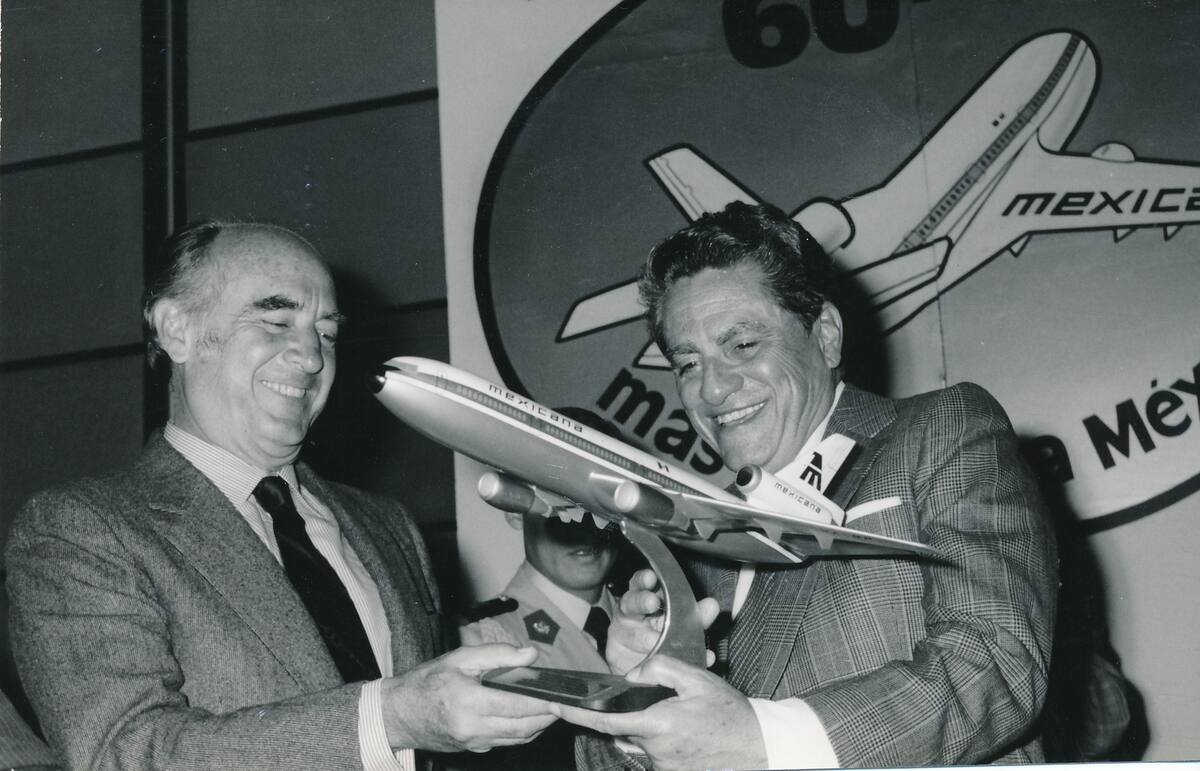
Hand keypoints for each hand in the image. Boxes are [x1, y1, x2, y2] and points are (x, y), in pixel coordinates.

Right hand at [381, 644, 556, 752]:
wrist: (399, 714)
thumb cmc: (427, 682)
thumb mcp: (459, 658)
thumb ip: (497, 654)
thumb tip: (529, 655)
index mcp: (468, 701)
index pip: (517, 705)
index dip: (544, 702)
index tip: (562, 695)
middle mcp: (472, 727)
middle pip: (523, 727)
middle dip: (548, 717)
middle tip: (565, 703)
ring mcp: (474, 742)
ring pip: (518, 738)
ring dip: (539, 726)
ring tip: (552, 709)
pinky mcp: (474, 749)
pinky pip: (506, 742)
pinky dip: (523, 731)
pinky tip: (531, 717)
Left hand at [552, 655, 766, 770]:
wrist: (758, 748)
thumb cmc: (729, 714)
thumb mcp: (698, 679)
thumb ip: (660, 668)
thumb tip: (632, 673)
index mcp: (659, 724)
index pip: (606, 721)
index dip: (577, 713)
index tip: (555, 705)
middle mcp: (655, 750)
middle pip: (626, 727)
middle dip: (632, 713)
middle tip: (665, 703)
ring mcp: (663, 766)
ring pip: (641, 740)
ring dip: (652, 726)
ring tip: (685, 718)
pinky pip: (655, 752)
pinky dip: (664, 739)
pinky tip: (688, 732)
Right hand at [606, 569, 719, 674]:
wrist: (642, 663)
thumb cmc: (660, 632)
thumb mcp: (678, 621)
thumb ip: (694, 614)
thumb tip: (712, 605)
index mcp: (643, 598)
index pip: (639, 583)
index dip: (643, 579)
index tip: (651, 577)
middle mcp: (630, 614)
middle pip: (631, 602)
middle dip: (642, 600)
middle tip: (653, 601)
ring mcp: (622, 635)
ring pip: (630, 633)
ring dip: (646, 637)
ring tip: (657, 641)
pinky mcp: (618, 657)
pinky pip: (636, 659)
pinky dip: (654, 664)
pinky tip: (670, 665)